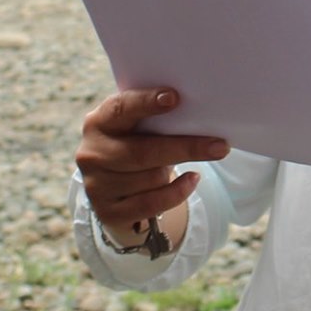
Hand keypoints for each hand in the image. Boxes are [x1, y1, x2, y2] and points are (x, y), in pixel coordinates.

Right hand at [75, 88, 226, 238]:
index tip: (174, 98)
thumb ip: (155, 120)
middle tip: (219, 146)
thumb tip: (199, 116)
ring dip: (176, 171)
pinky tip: (192, 181)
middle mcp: (92, 153)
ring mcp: (96, 185)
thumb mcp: (137, 128)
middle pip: (143, 152)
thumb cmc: (136, 144)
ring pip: (150, 179)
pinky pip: (151, 204)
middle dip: (185, 148)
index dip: (146, 102)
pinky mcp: (108, 212)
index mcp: (98, 122)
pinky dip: (176, 193)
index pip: (121, 109)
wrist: (116, 186)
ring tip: (189, 164)